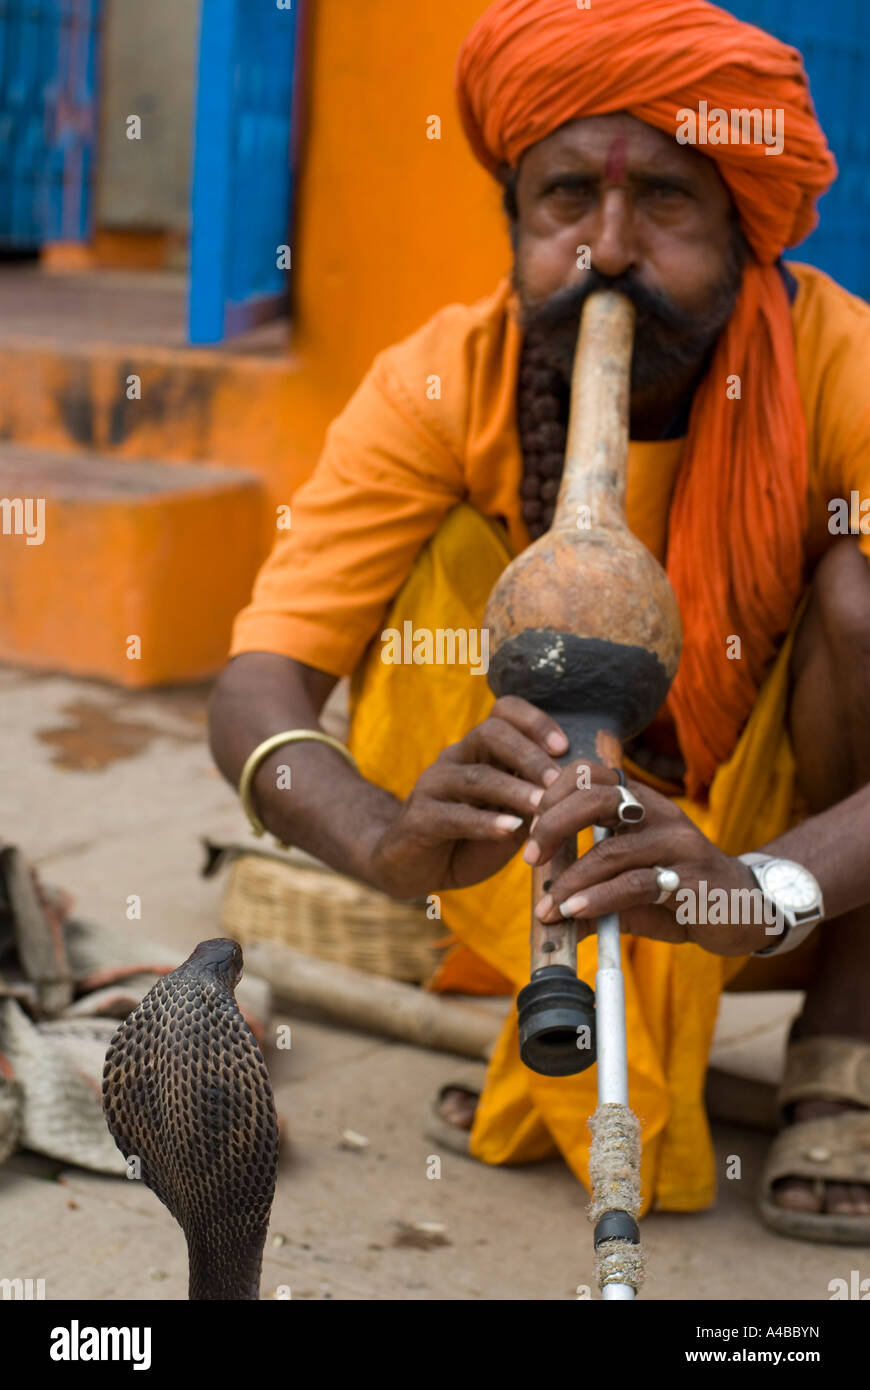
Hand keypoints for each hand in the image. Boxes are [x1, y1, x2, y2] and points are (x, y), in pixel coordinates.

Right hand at [370, 696, 567, 897]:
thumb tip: (583, 788)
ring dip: (513, 790)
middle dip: (529, 755)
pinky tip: (510, 830)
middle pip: (490, 734)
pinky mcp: (419, 818)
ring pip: (475, 776)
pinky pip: (452, 815)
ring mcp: (433, 786)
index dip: (535, 722)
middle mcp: (456, 758)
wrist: (415, 866)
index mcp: (479, 751)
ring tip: (541, 806)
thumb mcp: (510, 814)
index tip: (564, 747)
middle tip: (558, 780)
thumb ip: (535, 798)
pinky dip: (484, 822)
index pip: (504, 712)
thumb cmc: (470, 837)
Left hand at [525, 761, 765, 956]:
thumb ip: (592, 891)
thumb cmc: (681, 892)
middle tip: (530, 858)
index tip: (530, 827)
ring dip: (571, 880)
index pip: (592, 773)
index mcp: (642, 803)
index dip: (554, 793)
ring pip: (611, 849)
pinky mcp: (690, 878)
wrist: (748, 910)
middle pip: (597, 798)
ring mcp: (678, 843)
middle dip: (553, 826)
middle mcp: (660, 813)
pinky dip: (598, 899)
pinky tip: (575, 913)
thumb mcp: (631, 887)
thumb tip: (546, 914)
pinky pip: (634, 884)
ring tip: (547, 908)